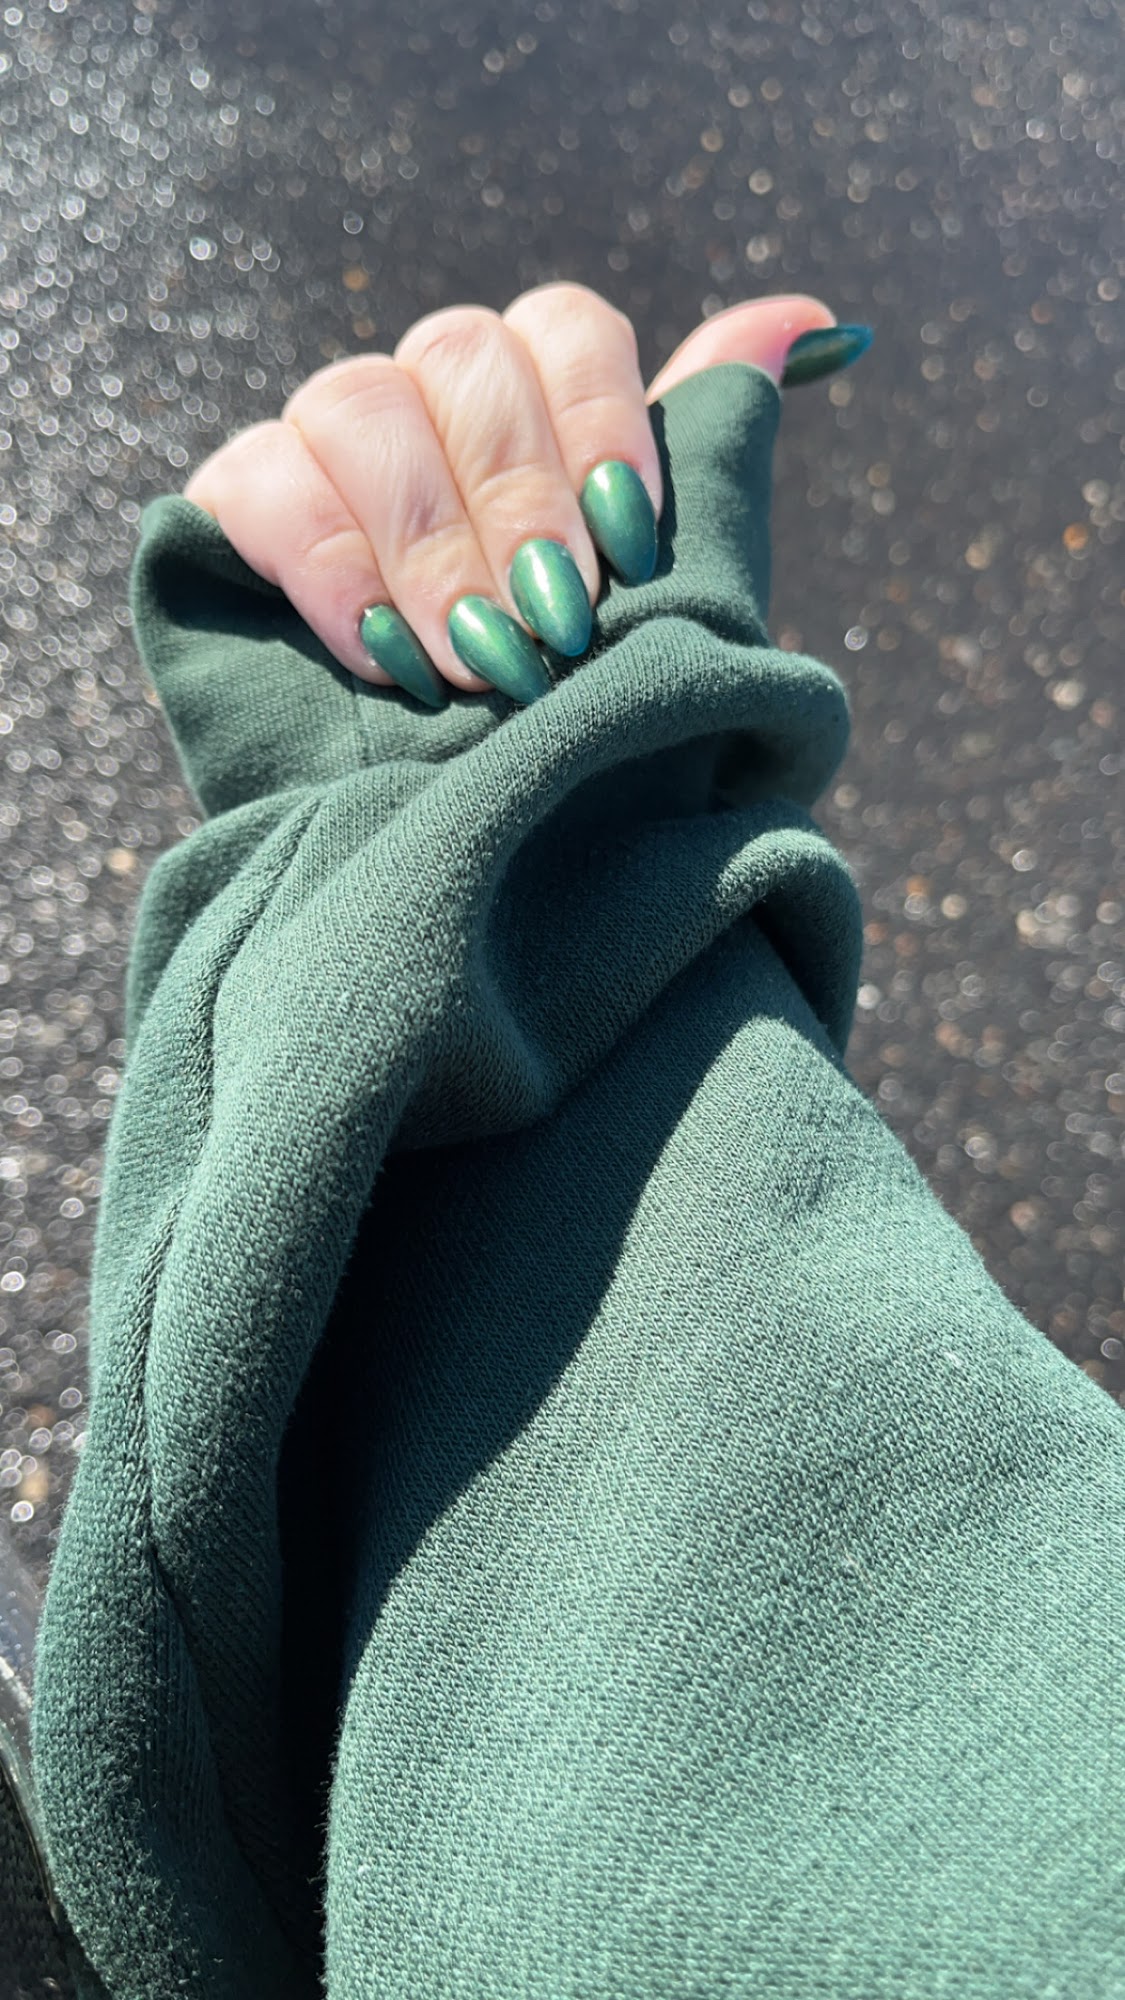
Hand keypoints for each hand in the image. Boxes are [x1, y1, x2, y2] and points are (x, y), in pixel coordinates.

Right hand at [181, 287, 845, 709]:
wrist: (460, 881)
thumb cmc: (573, 742)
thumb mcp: (668, 611)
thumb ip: (711, 464)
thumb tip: (824, 321)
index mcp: (537, 415)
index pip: (562, 326)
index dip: (601, 415)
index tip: (633, 541)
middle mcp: (430, 413)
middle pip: (459, 351)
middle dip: (517, 496)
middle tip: (551, 624)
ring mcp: (327, 457)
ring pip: (356, 399)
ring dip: (428, 537)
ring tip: (473, 661)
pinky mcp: (238, 517)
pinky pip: (260, 477)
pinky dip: (329, 562)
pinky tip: (383, 656)